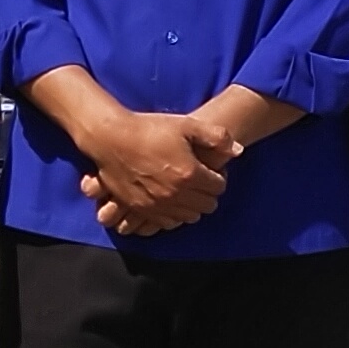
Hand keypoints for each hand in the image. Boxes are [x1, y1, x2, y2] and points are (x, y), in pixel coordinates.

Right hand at [78, 109, 234, 235]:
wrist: (110, 138)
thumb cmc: (149, 128)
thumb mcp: (187, 125)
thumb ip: (217, 137)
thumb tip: (238, 150)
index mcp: (190, 174)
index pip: (219, 187)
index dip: (218, 176)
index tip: (211, 169)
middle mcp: (176, 195)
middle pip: (207, 205)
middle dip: (208, 193)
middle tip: (201, 180)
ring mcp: (158, 205)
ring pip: (189, 217)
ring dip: (192, 205)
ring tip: (185, 189)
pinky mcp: (141, 210)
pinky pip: (167, 222)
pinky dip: (173, 214)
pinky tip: (170, 199)